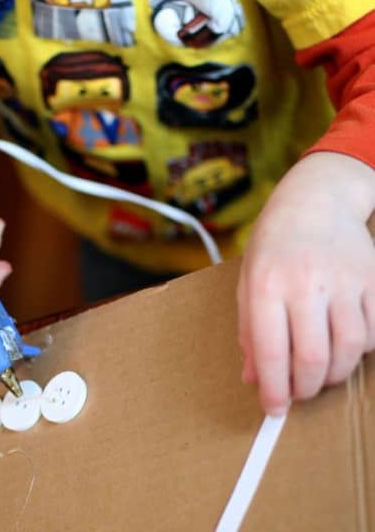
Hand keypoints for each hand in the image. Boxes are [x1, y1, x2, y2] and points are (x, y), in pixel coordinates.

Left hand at [237, 152, 374, 415]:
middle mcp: (305, 283)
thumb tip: (254, 378)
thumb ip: (249, 330)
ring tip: (318, 374)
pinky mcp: (372, 280)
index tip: (273, 410)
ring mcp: (344, 281)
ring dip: (333, 375)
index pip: (270, 351)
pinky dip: (359, 350)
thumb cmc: (273, 243)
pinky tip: (342, 346)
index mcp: (266, 284)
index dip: (274, 389)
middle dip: (304, 389)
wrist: (315, 200)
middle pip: (314, 358)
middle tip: (297, 393)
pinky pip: (373, 332)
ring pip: (349, 351)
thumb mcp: (248, 280)